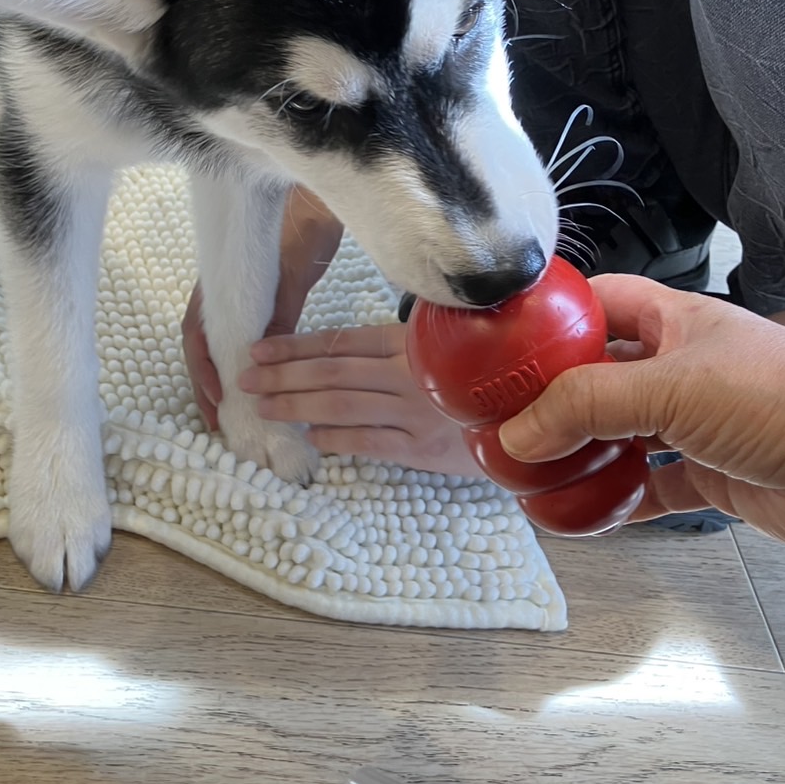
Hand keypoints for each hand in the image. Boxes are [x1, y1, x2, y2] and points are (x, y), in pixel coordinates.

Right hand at [183, 187, 342, 428]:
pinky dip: (235, 352)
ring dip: (217, 371)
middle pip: (199, 340)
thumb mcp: (294, 271)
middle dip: (205, 381)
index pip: (197, 333)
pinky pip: (233, 325)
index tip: (218, 402)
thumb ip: (278, 312)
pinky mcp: (249, 287)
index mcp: (220, 281)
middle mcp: (217, 286)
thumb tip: (262, 359)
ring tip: (227, 407)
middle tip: (218, 420)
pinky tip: (248, 371)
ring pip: (213, 335)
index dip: (204, 370)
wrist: (313, 188)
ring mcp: (230, 287)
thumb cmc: (304, 221)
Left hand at [239, 322, 483, 473]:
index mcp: (411, 343)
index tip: (260, 347)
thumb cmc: (489, 374)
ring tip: (262, 405)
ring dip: (296, 405)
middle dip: (282, 374)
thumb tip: (363, 337)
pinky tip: (308, 437)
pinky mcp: (425, 448)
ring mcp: (416, 411)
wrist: (539, 411)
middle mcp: (409, 374)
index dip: (296, 345)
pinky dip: (336, 438)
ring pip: (342, 406)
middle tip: (245, 377)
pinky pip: (371, 442)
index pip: (341, 342)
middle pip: (331, 372)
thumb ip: (411, 334)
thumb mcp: (453, 341)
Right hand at [498, 276, 784, 546]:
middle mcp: (682, 366)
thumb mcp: (672, 386)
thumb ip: (588, 405)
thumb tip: (521, 431)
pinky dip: (615, 499)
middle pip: (598, 374)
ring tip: (531, 471)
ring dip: (578, 454)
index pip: (597, 303)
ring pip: (619, 434)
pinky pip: (648, 486)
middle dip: (551, 397)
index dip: (550, 317)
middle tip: (504, 419)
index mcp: (675, 321)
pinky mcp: (712, 474)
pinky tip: (584, 511)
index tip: (504, 342)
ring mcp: (697, 422)